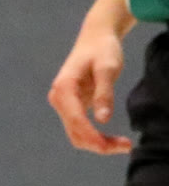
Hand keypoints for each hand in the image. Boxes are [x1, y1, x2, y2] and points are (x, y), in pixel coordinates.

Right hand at [49, 27, 132, 154]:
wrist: (95, 38)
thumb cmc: (102, 50)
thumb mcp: (107, 68)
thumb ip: (104, 93)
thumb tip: (102, 120)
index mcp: (64, 89)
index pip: (77, 121)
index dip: (95, 137)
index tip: (116, 147)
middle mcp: (58, 99)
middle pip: (75, 132)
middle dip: (98, 144)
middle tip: (127, 147)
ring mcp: (63, 105)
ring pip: (77, 134)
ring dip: (98, 144)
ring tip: (123, 145)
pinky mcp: (71, 107)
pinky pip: (81, 129)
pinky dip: (96, 138)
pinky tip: (113, 139)